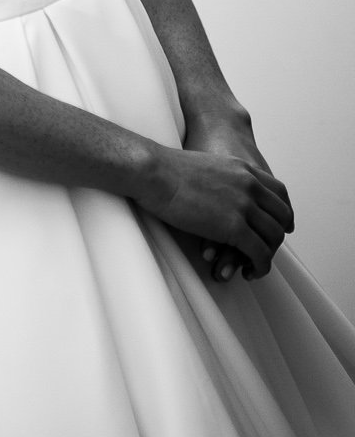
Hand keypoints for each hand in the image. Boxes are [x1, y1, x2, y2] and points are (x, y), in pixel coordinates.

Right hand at [140, 140, 293, 280]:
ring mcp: (244, 206)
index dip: (283, 212)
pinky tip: (249, 271)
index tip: (281, 224)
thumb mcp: (204, 164)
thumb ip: (220, 177)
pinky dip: (259, 266)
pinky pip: (259, 253)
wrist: (152, 171)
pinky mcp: (234, 227)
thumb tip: (215, 191)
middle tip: (268, 248)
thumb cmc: (163, 168)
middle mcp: (250, 186)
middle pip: (281, 216)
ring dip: (268, 254)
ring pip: (273, 237)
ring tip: (255, 265)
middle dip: (278, 235)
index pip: (279, 192)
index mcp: (243, 170)